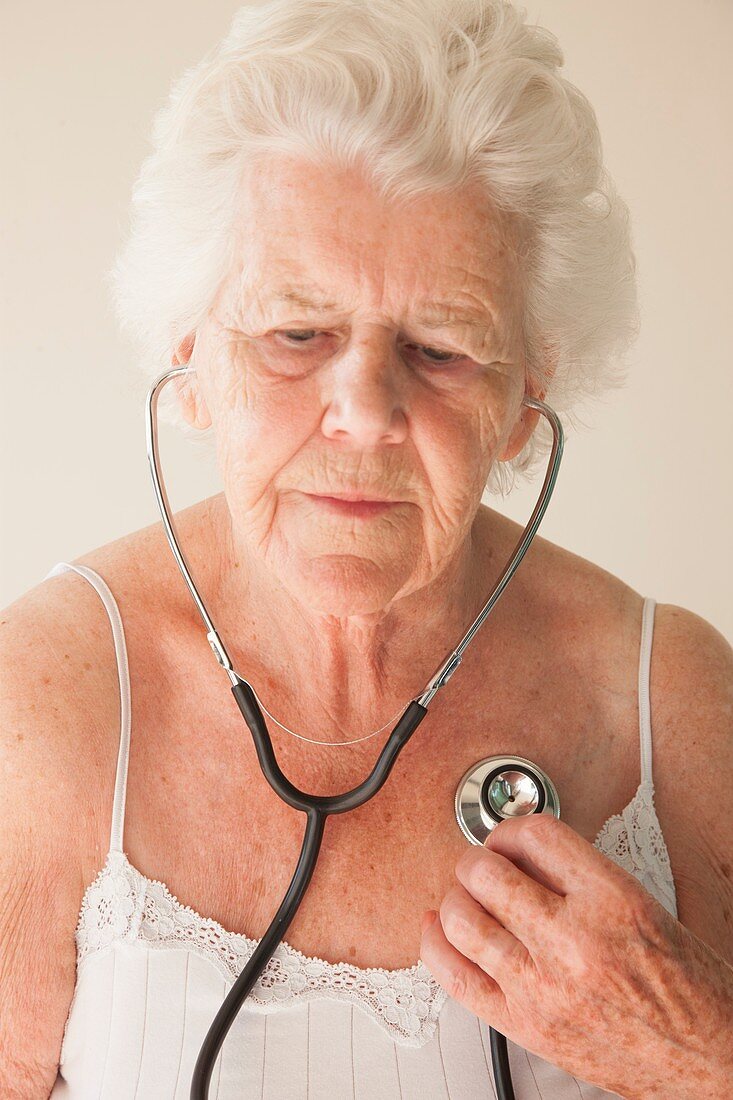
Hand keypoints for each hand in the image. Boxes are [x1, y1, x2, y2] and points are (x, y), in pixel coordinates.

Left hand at [419, 813, 732, 1098]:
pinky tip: (441, 929)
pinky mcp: (525, 1027)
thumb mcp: (643, 904)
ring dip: (457, 899)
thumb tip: (520, 853)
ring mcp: (543, 987)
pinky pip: (456, 976)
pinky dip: (436, 945)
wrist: (709, 1059)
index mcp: (612, 900)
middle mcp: (574, 941)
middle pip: (486, 873)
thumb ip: (579, 875)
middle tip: (485, 868)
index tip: (508, 840)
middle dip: (478, 862)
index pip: (534, 835)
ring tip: (470, 899)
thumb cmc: (686, 986)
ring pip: (462, 919)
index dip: (510, 829)